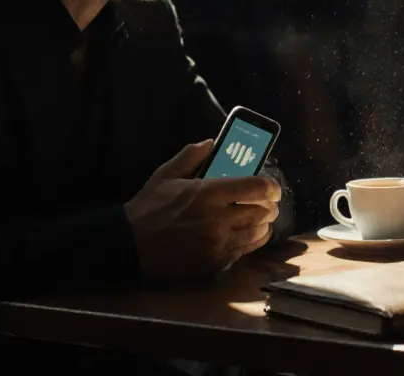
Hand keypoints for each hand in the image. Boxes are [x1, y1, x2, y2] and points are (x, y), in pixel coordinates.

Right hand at [124, 140, 282, 278]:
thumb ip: (191, 155)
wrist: (131, 244)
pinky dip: (251, 242)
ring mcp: (218, 243)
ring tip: (259, 219)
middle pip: (264, 211)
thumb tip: (211, 142)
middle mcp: (219, 219)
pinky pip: (245, 251)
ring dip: (263, 224)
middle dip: (270, 205)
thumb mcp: (166, 174)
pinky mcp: (215, 262)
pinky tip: (246, 235)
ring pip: (259, 233)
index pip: (258, 187)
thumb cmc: (149, 207)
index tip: (272, 187)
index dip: (271, 186)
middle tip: (267, 202)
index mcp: (209, 193)